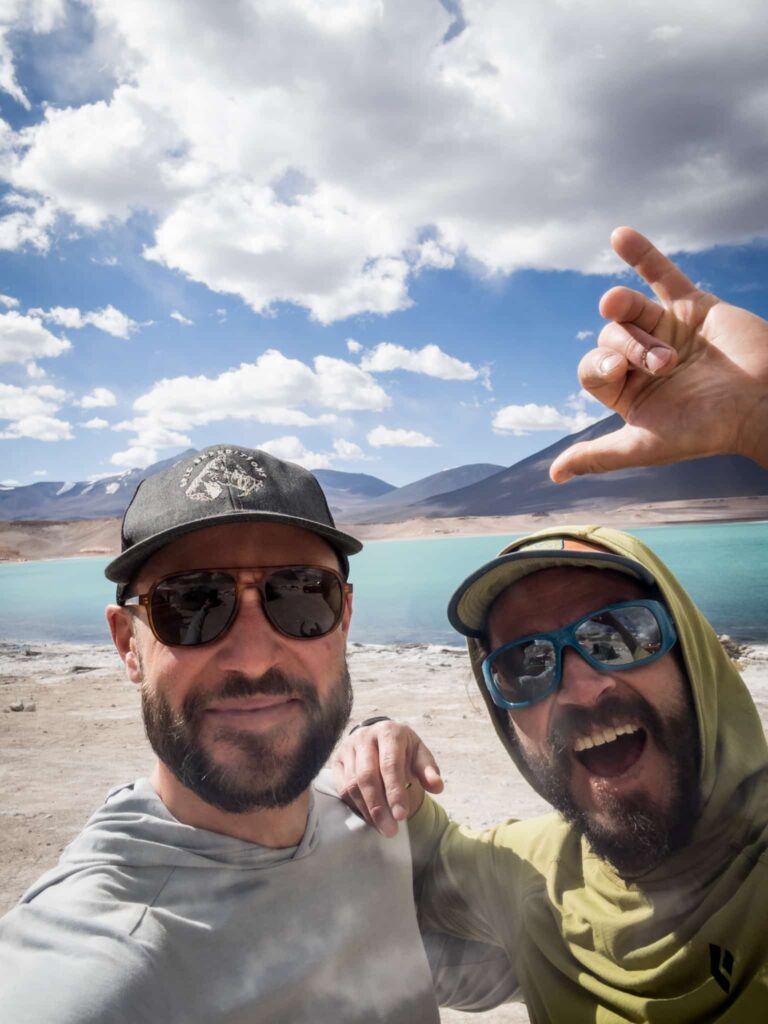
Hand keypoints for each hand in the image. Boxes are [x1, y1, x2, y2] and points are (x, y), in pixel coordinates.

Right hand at [332, 720, 443, 837]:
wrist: (378, 736)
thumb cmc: (402, 749)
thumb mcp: (419, 754)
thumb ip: (428, 770)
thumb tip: (437, 786)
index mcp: (389, 732)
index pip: (390, 764)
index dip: (395, 791)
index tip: (401, 816)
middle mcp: (364, 737)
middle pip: (367, 776)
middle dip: (378, 806)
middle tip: (390, 830)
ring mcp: (347, 748)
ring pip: (352, 784)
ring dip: (367, 810)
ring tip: (382, 828)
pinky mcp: (336, 760)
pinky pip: (342, 788)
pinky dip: (355, 806)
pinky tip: (369, 818)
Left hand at [550, 226, 767, 481]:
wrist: (763, 403)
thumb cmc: (705, 430)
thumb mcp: (645, 446)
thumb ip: (599, 456)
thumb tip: (554, 475)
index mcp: (628, 393)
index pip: (592, 368)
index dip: (598, 365)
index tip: (618, 372)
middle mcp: (641, 360)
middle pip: (610, 337)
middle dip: (629, 346)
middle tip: (664, 364)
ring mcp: (666, 329)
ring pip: (630, 309)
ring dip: (627, 310)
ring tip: (631, 311)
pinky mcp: (691, 305)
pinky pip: (660, 274)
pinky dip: (640, 254)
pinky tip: (618, 235)